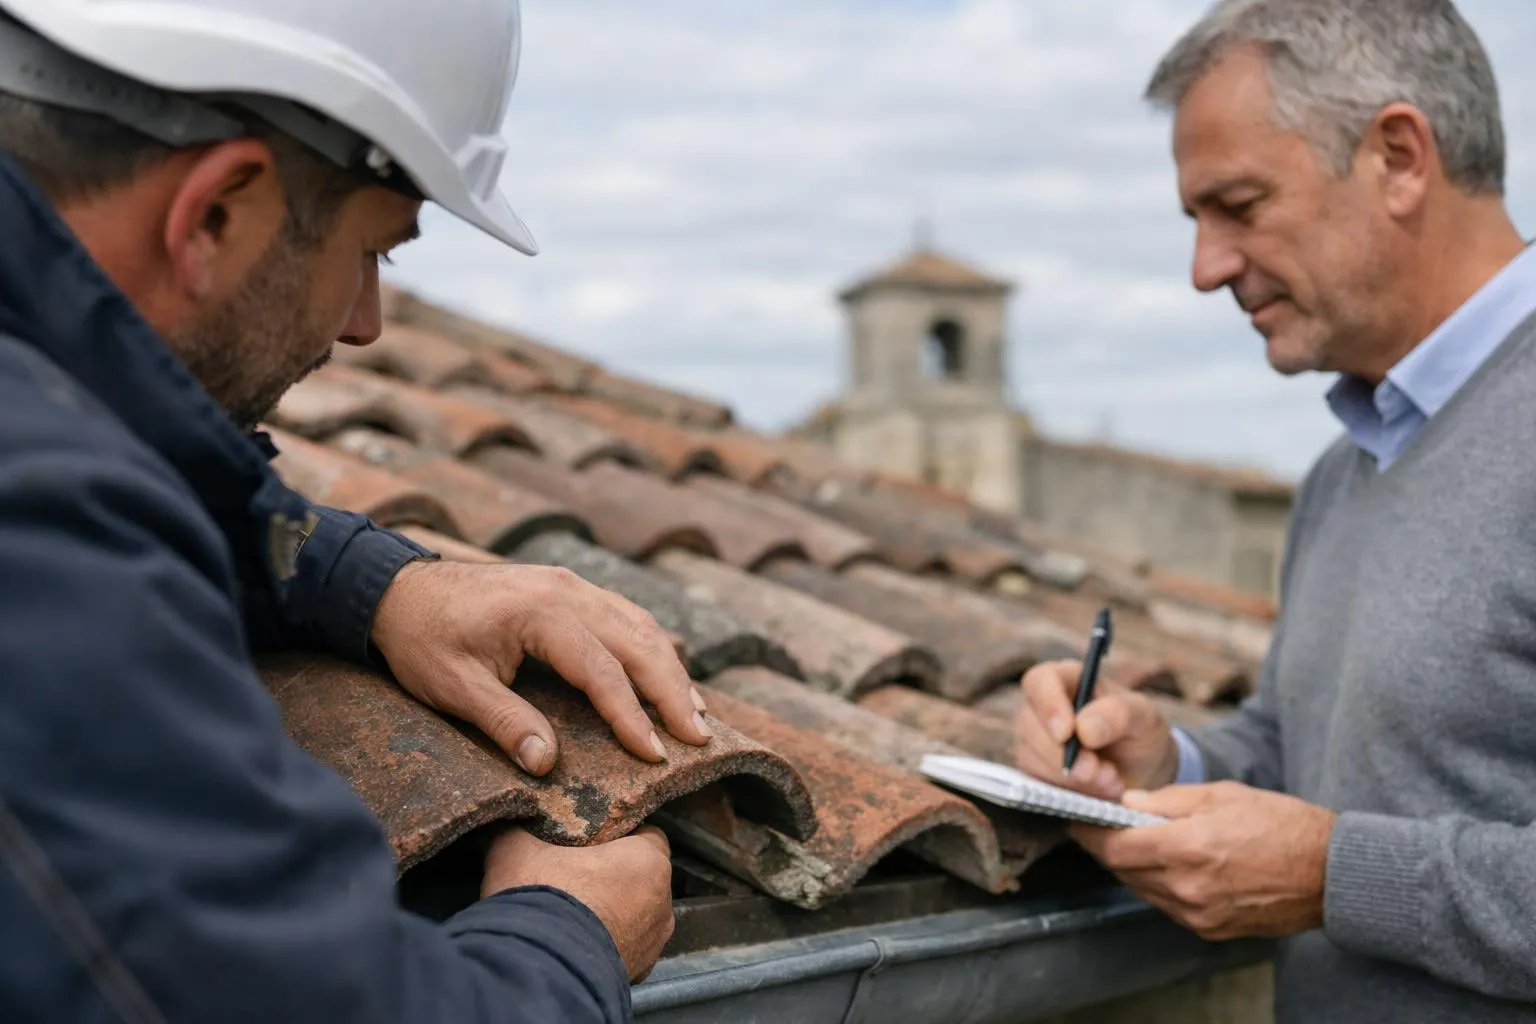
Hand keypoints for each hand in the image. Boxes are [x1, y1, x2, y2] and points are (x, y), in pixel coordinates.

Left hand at [371, 560, 711, 774]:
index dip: (632, 716)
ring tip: (695, 713)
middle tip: (699, 738)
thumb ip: (505, 723)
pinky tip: (666, 673)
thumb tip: (547, 766)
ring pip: (640, 625)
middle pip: (638, 642)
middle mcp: (567, 591)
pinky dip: (652, 647)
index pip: (602, 670)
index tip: (655, 754)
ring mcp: (572, 585)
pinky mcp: (569, 588)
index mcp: (542, 613)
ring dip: (671, 669)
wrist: (397, 589)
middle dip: (672, 692)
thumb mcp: (453, 688)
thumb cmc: (422, 639)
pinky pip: (625, 615)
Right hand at [484, 825, 674, 980]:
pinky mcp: (637, 975)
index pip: (647, 835)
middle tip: (577, 875)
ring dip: (612, 914)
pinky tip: (576, 943)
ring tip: (573, 913)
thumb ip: (517, 830)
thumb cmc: (540, 896)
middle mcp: (662, 902)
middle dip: (616, 876)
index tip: (593, 840)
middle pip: (642, 878)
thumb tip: (504, 824)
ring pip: (636, 917)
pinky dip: (606, 945)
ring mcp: (652, 943)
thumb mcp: (516, 849)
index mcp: (648, 860)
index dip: (620, 836)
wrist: (536, 969)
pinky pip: (624, 951)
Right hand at [1015, 659, 1178, 798]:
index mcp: (1068, 679)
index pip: (1040, 681)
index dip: (1048, 705)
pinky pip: (1038, 780)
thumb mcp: (1144, 717)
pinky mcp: (1035, 769)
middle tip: (1100, 770)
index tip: (1067, 733)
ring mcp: (1035, 738)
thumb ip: (1118, 714)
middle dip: (1064, 754)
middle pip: (1030, 724)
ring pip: (1032, 756)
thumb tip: (1083, 728)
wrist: (1143, 771)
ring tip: (1110, 779)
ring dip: (1072, 775)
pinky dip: (1069, 789)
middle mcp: (1044, 706)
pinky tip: (1098, 788)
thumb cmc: (1141, 732)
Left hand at [1070, 782, 1337, 940]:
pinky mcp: (1210, 930)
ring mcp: (1199, 915)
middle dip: (1108, 847)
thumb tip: (1127, 803)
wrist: (1330, 873)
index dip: (1091, 833)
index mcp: (1189, 849)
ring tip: (1136, 842)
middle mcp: (1188, 888)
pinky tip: (1168, 865)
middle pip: (1123, 870)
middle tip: (1101, 827)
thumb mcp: (1221, 795)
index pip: (1116, 847)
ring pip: (1141, 889)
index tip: (1078, 820)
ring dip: (1131, 867)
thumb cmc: (1281, 824)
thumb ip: (1167, 802)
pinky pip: (1166, 905)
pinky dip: (1157, 885)